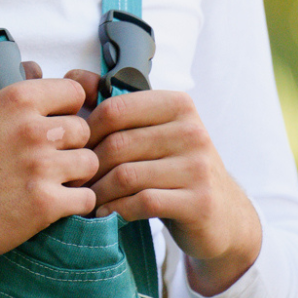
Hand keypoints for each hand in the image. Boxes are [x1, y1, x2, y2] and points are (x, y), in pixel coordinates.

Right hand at [0, 67, 98, 297]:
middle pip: (85, 130)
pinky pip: (86, 198)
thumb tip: (35, 67)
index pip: (75, 91)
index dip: (68, 110)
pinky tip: (55, 204)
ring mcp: (40, 167)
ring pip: (90, 164)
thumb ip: (7, 90)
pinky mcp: (44, 205)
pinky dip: (75, 203)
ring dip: (76, 175)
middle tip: (53, 159)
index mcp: (16, 99)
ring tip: (54, 183)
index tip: (58, 125)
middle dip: (72, 145)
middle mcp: (32, 129)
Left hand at [79, 74, 261, 296]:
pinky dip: (117, 209)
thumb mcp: (156, 133)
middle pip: (117, 144)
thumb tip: (74, 81)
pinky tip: (107, 213)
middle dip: (89, 166)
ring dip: (99, 191)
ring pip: (127, 175)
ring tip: (87, 199)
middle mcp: (192, 131)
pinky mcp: (199, 202)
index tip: (74, 151)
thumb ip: (120, 110)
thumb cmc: (176, 169)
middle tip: (74, 181)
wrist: (223, 216)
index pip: (115, 109)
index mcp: (178, 105)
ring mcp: (198, 167)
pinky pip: (143, 202)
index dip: (86, 132)